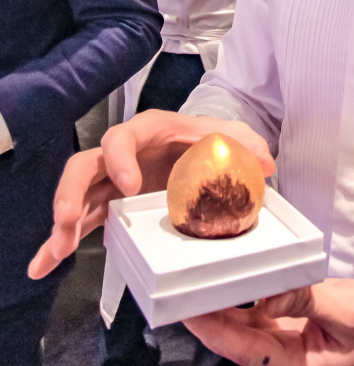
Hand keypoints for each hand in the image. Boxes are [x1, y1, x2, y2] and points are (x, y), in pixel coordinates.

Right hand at [28, 109, 274, 279]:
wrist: (204, 152)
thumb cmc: (210, 140)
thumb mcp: (232, 137)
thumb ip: (248, 144)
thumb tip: (266, 162)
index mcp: (149, 132)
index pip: (123, 136)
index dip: (120, 157)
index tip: (129, 185)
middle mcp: (123, 156)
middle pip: (85, 164)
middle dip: (72, 190)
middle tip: (68, 219)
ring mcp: (112, 182)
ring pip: (77, 196)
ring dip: (62, 223)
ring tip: (53, 252)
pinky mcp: (109, 206)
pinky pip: (81, 222)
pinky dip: (60, 242)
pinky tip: (43, 264)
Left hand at [184, 279, 353, 365]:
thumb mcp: (347, 310)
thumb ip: (306, 300)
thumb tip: (268, 294)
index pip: (240, 347)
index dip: (211, 326)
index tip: (187, 306)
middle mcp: (281, 359)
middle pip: (234, 336)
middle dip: (210, 309)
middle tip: (185, 279)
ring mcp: (283, 345)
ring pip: (243, 325)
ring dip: (226, 301)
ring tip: (205, 272)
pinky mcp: (289, 329)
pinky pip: (260, 314)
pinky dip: (248, 295)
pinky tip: (239, 275)